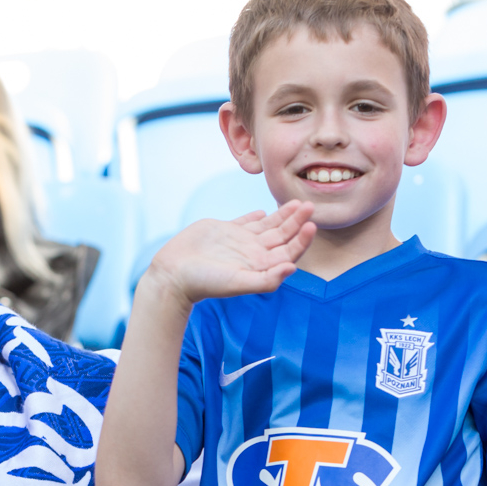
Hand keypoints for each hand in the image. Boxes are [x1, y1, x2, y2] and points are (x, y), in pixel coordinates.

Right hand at [141, 200, 315, 309]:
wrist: (175, 273)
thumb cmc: (205, 282)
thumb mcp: (238, 282)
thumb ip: (266, 279)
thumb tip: (292, 268)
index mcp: (260, 266)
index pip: (289, 252)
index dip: (302, 239)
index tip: (311, 224)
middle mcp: (253, 253)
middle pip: (283, 236)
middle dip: (297, 222)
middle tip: (309, 206)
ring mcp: (239, 241)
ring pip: (268, 226)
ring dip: (283, 215)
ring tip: (297, 203)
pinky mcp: (224, 231)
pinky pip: (245, 222)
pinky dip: (255, 216)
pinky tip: (263, 211)